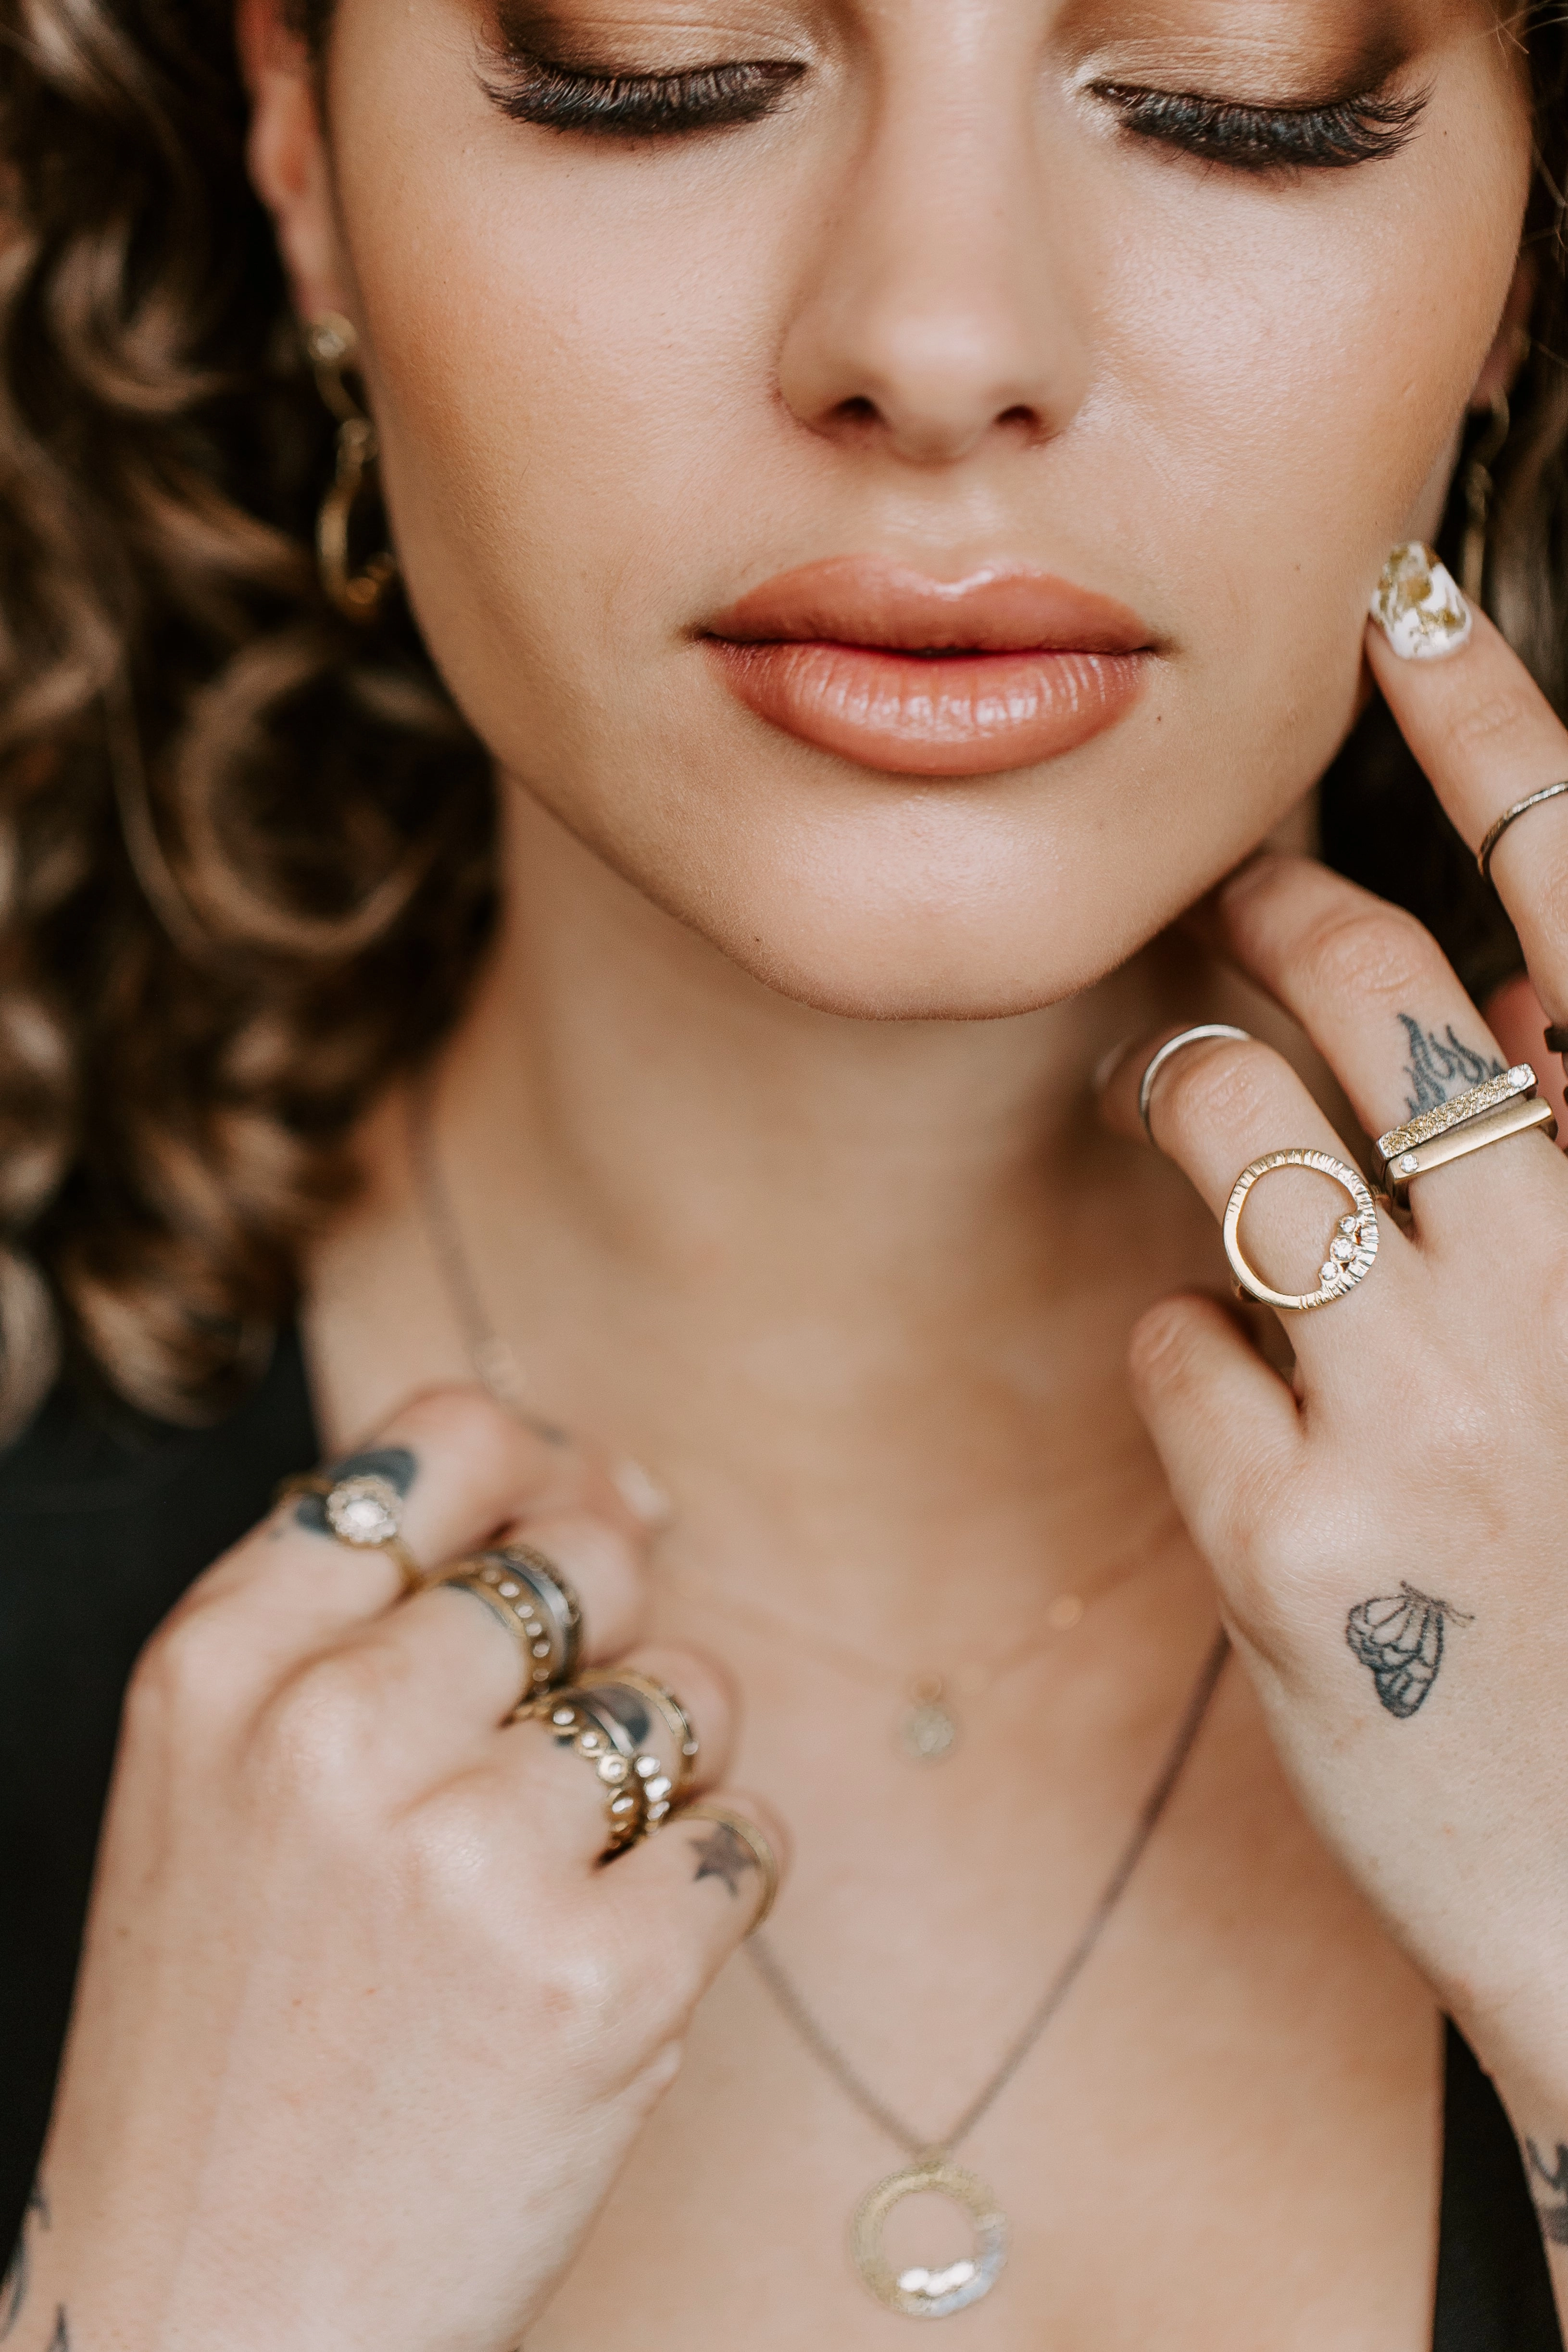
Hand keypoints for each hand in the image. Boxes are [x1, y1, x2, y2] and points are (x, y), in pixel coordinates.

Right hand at [12, 1389, 781, 2351]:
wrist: (211, 2314)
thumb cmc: (236, 2036)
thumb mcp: (222, 1785)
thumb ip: (373, 1617)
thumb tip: (619, 1485)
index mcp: (220, 1669)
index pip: (441, 1440)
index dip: (539, 1464)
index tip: (574, 1513)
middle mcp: (336, 1736)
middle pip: (589, 1553)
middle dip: (614, 1626)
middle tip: (564, 1740)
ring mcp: (471, 1860)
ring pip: (692, 1689)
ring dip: (671, 1767)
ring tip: (574, 1872)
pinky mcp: (603, 1982)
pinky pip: (749, 1837)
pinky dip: (713, 1891)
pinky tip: (616, 1962)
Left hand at [1099, 590, 1567, 2240]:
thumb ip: (1561, 1185)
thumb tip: (1489, 1044)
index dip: (1489, 730)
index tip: (1402, 610)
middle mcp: (1557, 1278)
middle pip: (1364, 989)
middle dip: (1269, 912)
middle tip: (1225, 898)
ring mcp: (1419, 1403)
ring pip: (1230, 1129)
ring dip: (1192, 1091)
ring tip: (1190, 1097)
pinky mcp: (1289, 1535)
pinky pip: (1172, 1346)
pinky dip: (1187, 1353)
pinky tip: (1236, 1405)